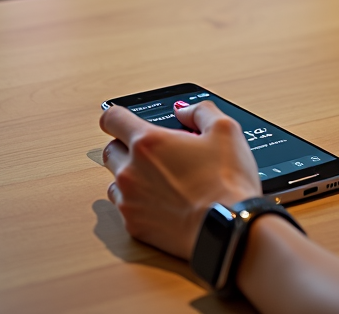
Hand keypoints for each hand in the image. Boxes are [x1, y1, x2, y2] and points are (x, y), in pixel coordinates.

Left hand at [100, 101, 260, 259]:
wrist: (227, 228)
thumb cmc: (226, 180)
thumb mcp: (225, 130)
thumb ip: (200, 111)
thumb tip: (184, 110)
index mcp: (149, 142)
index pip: (112, 119)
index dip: (118, 115)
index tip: (125, 119)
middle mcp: (130, 171)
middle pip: (111, 149)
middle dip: (128, 145)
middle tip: (156, 150)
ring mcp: (129, 201)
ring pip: (115, 180)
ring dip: (132, 174)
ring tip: (163, 177)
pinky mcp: (134, 226)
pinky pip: (124, 206)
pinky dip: (138, 200)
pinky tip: (163, 200)